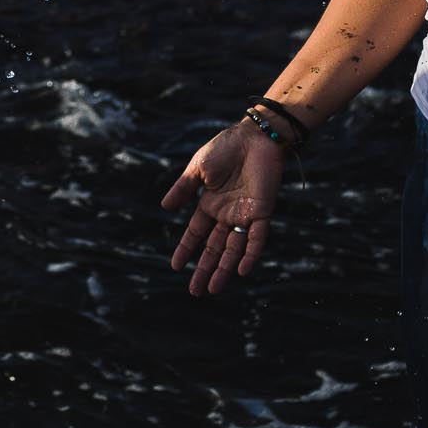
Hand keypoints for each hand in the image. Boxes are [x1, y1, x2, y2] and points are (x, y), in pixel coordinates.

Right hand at [160, 121, 286, 296]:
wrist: (255, 136)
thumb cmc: (225, 147)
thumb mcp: (198, 169)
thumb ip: (183, 189)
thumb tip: (164, 208)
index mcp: (210, 204)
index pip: (196, 233)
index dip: (186, 249)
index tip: (175, 266)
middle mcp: (227, 214)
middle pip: (213, 248)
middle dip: (204, 269)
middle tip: (195, 292)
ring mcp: (245, 215)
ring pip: (233, 249)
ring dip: (223, 269)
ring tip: (213, 289)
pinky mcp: (263, 212)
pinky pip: (257, 238)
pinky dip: (250, 254)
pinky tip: (240, 271)